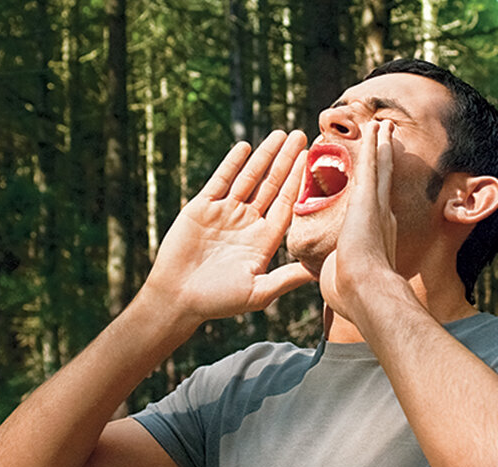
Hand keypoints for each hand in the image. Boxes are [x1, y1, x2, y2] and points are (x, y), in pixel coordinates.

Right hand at [144, 130, 313, 322]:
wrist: (177, 298)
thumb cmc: (218, 301)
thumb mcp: (259, 292)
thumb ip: (287, 278)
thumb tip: (320, 273)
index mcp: (263, 240)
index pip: (286, 204)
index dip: (298, 182)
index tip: (311, 161)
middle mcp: (247, 223)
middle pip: (272, 185)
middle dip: (286, 160)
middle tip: (301, 135)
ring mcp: (225, 213)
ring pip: (249, 178)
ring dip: (264, 156)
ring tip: (279, 134)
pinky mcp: (202, 208)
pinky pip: (220, 180)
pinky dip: (232, 163)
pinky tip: (246, 147)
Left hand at [319, 120, 397, 319]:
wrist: (363, 292)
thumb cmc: (351, 294)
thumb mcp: (340, 278)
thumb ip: (337, 272)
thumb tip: (328, 278)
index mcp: (375, 237)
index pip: (375, 206)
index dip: (377, 189)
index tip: (378, 179)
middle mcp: (382, 218)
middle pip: (383, 181)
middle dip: (385, 160)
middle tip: (387, 140)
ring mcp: (377, 207)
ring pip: (380, 169)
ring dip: (381, 146)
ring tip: (383, 126)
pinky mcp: (369, 200)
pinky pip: (373, 166)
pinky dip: (376, 146)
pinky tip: (377, 128)